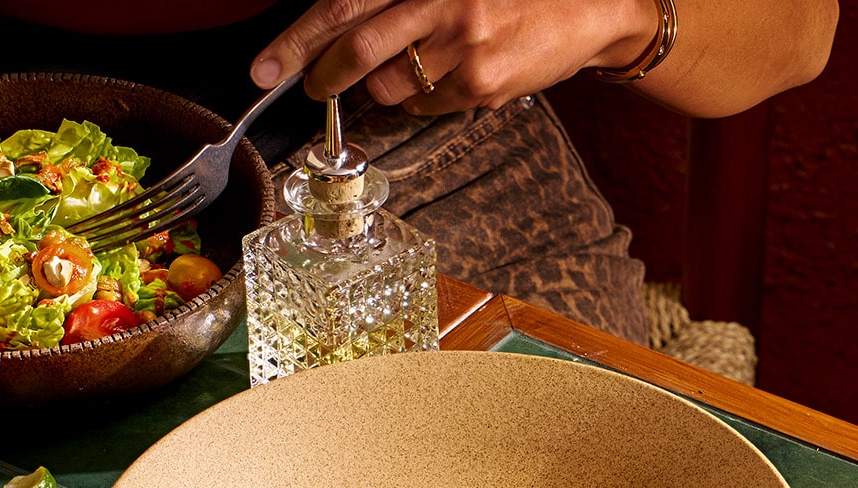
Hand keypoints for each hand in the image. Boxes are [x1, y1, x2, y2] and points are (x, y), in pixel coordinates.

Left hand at [252, 0, 661, 114]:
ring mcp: (463, 48)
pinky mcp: (483, 85)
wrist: (592, 8)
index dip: (298, 39)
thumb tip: (338, 29)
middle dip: (322, 76)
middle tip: (311, 88)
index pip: (344, 5)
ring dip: (383, 87)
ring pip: (390, 87)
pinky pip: (428, 106)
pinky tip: (448, 76)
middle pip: (357, 50)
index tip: (266, 68)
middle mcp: (442, 4)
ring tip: (413, 67)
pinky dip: (423, 99)